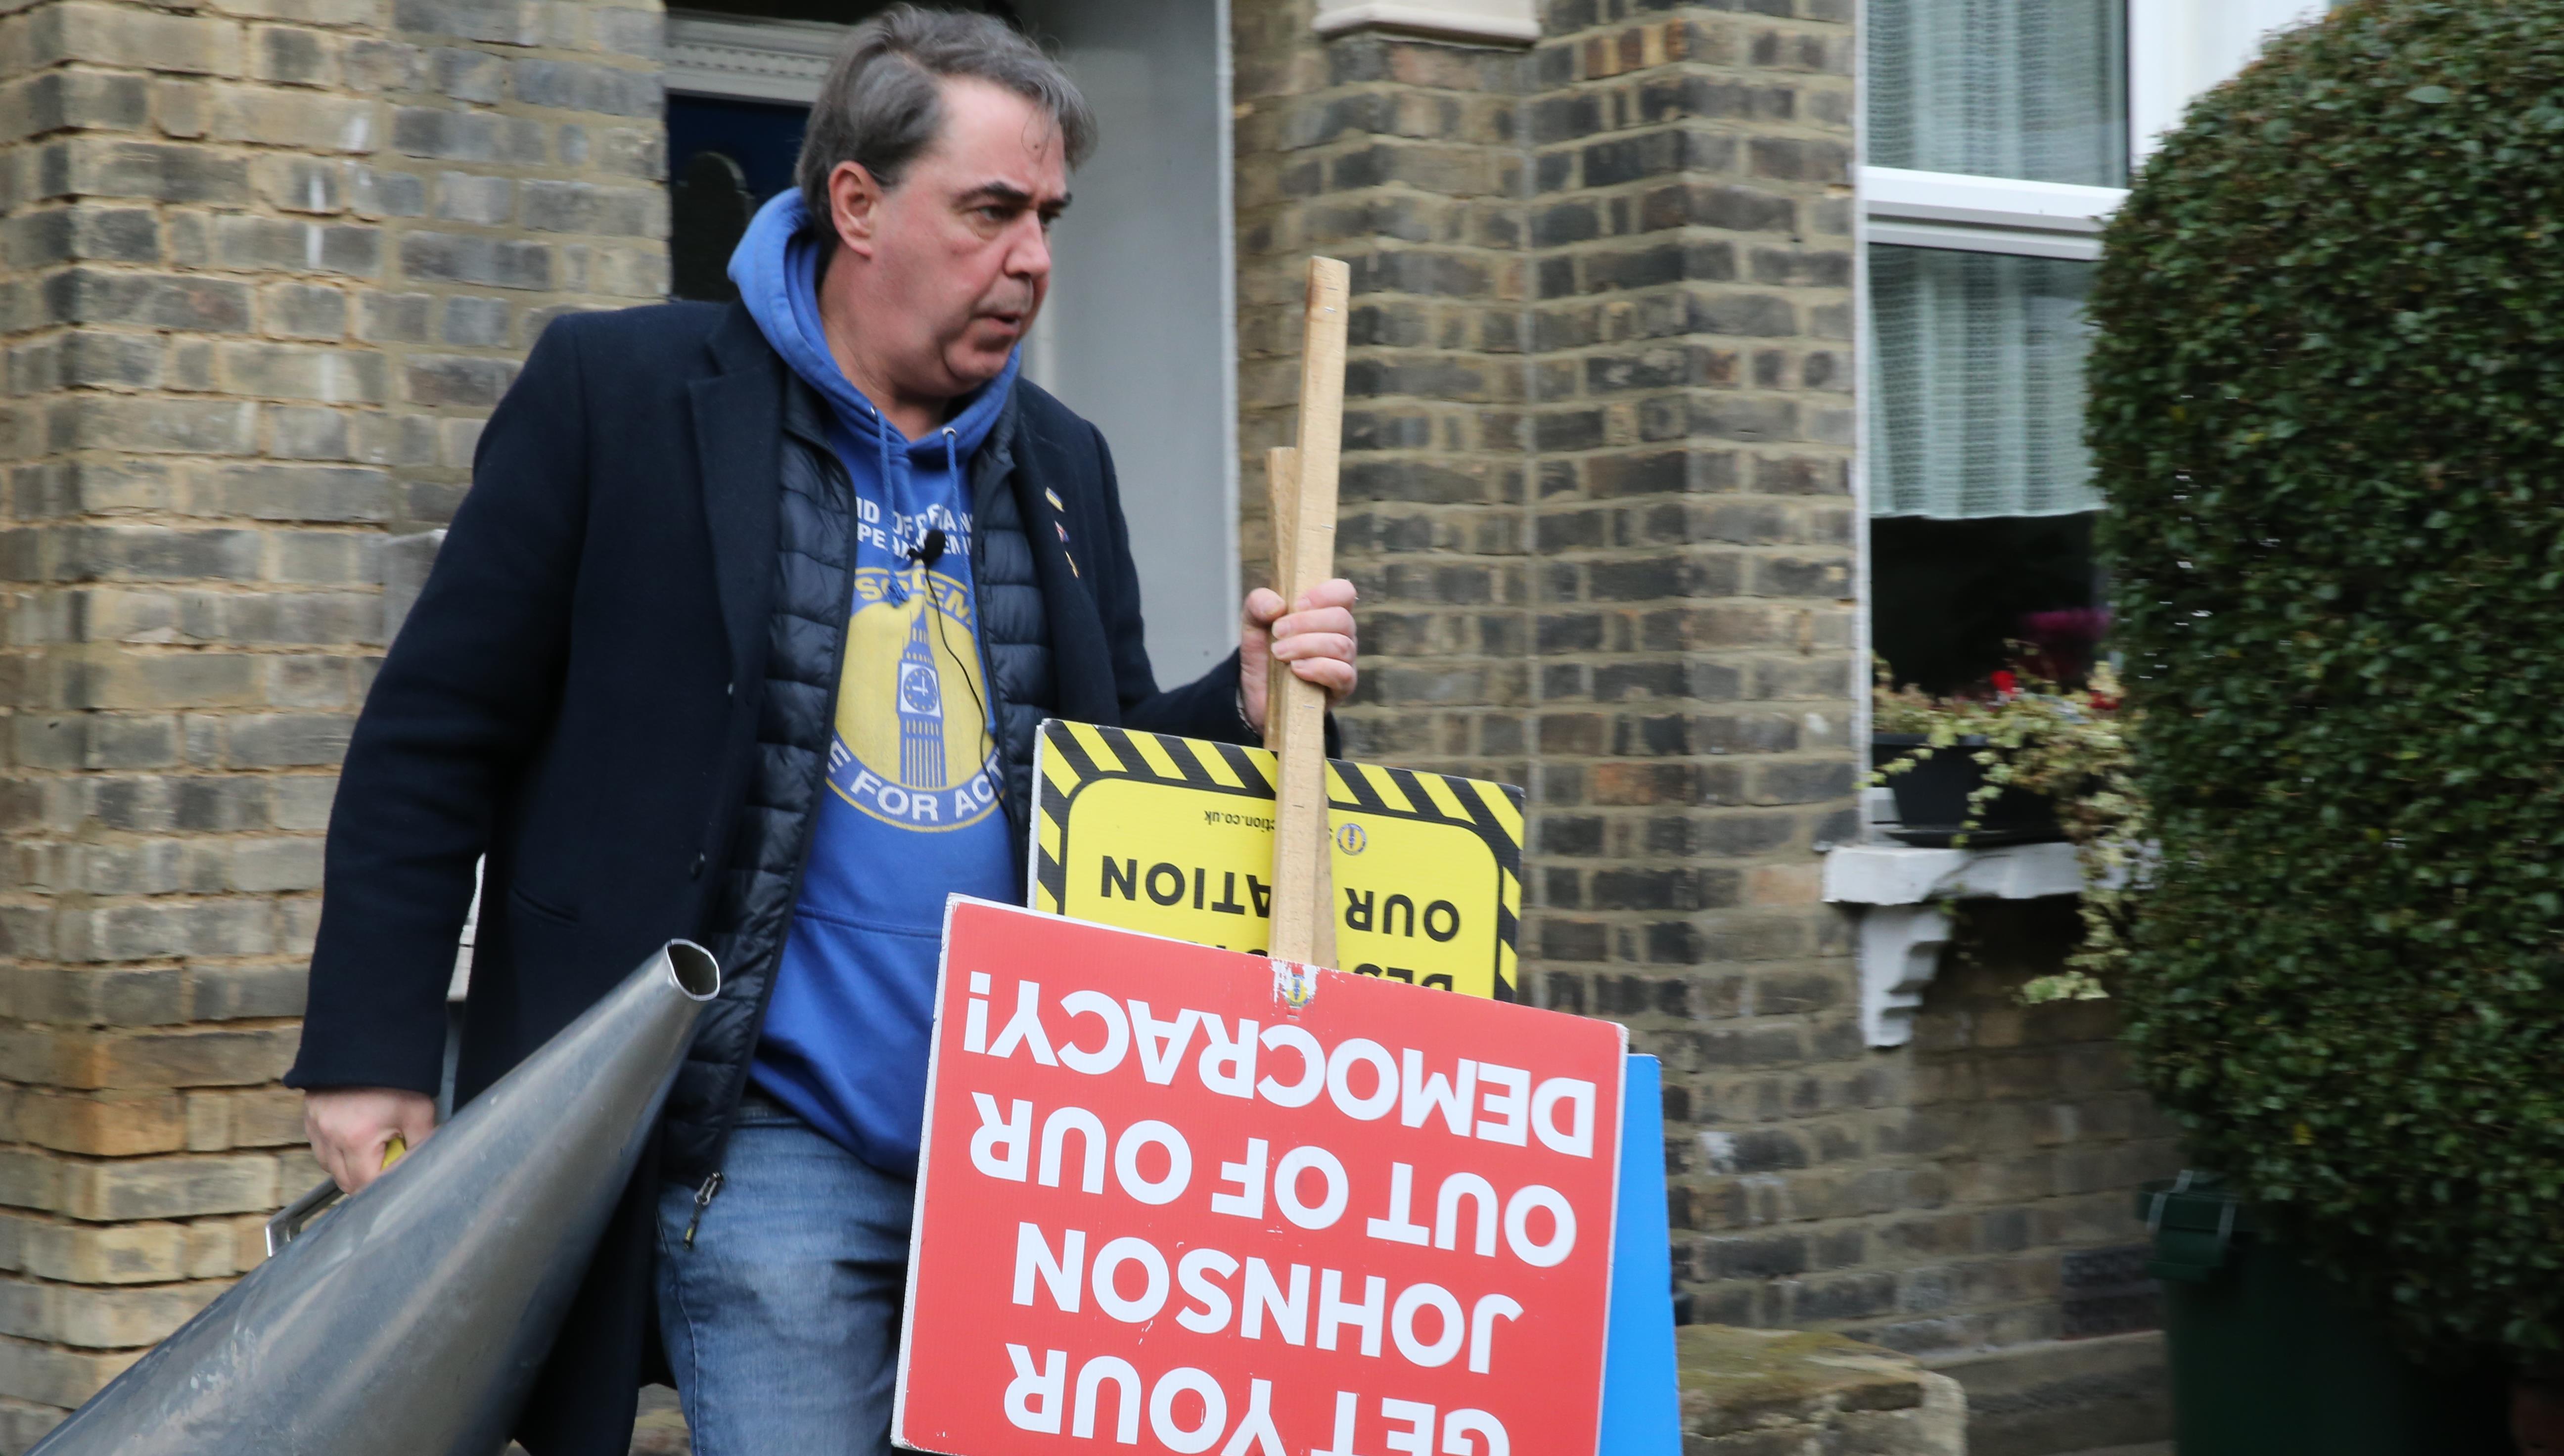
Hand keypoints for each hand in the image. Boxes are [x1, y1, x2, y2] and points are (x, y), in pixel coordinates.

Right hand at [304, 1087, 436, 1193]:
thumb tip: (424, 1167)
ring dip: (349, 1166)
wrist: (365, 1039)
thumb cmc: (394, 1077)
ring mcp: (314, 1127)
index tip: (397, 1179)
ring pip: (329, 1166)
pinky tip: (354, 1135)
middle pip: (344, 1181)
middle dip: (366, 1179)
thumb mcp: (418, 1110)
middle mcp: (328, 1138)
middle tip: (387, 1165)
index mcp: (355, 1140)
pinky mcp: (308, 1117)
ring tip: (371, 1148)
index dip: (383, 1187)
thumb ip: (421, 1144)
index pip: (365, 1185)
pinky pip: (320, 1147)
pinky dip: (336, 1149)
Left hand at [1240, 577, 1357, 733]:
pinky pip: (1343, 673)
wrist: (1258, 695)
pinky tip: (1296, 669)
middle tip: (1277, 633)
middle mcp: (1341, 634)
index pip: (1343, 592)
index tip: (1297, 604)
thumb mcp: (1253, 624)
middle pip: (1342, 619)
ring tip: (1279, 653)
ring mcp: (1345, 661)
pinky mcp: (1342, 687)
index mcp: (1326, 612)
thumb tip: (1277, 605)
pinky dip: (1318, 668)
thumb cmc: (1264, 654)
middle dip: (1305, 623)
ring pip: (1341, 645)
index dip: (1325, 594)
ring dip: (1306, 646)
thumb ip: (1258, 604)